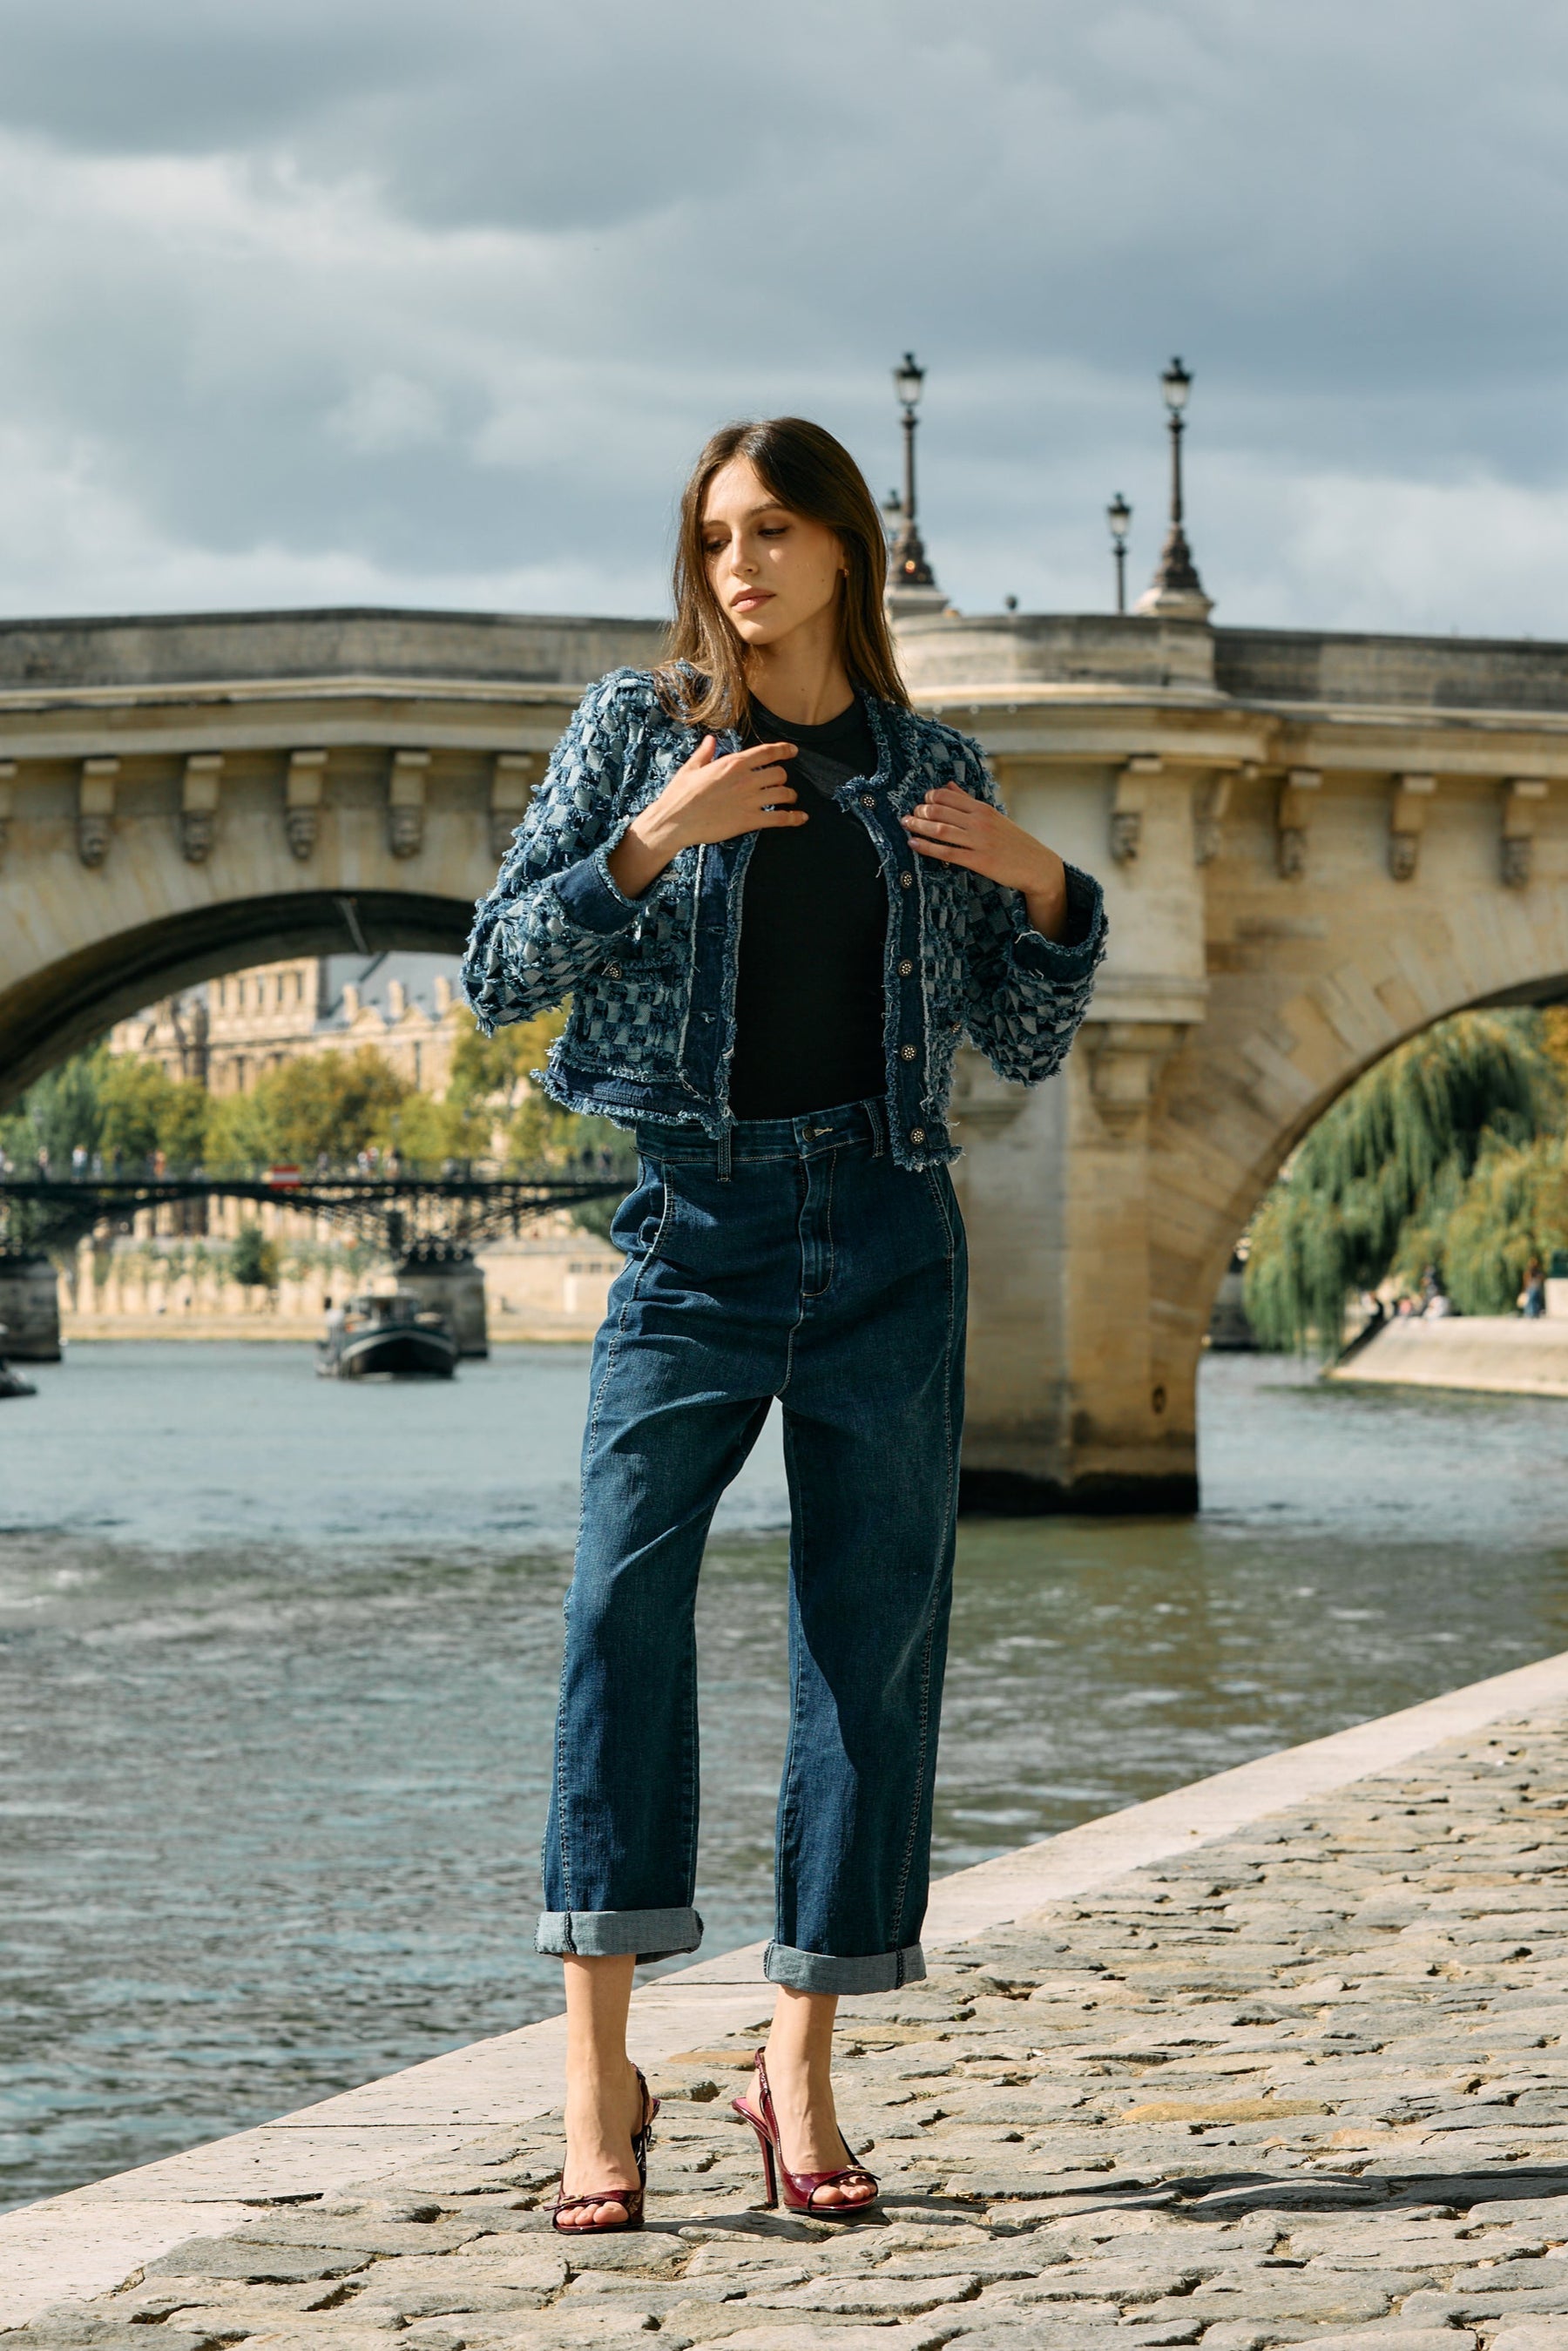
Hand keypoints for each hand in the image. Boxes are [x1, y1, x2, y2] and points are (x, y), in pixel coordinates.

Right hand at [606, 735, 802, 898]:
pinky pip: (780, 818)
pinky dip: (794, 818)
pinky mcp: (750, 821)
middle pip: (779, 773)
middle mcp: (745, 779)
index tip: (793, 751)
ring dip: (790, 796)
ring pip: (784, 793)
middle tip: (781, 783)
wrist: (674, 821)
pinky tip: (801, 818)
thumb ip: (705, 753)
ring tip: (790, 799)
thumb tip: (710, 740)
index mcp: (732, 763)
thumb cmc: (679, 795)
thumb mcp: (691, 768)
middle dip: (783, 778)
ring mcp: (749, 800)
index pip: (767, 752)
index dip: (784, 750)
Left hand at [902, 783, 1068, 941]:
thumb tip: (949, 784)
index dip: (930, 796)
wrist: (1036, 866)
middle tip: (908, 814)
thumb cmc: (1013, 841)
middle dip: (920, 811)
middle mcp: (980, 822)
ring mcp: (979, 841)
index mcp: (983, 809)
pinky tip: (913, 844)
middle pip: (941, 810)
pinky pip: (947, 853)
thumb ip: (968, 801)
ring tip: (905, 825)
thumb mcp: (993, 817)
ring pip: (940, 830)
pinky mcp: (978, 861)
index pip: (949, 795)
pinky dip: (927, 848)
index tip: (921, 801)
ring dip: (919, 826)